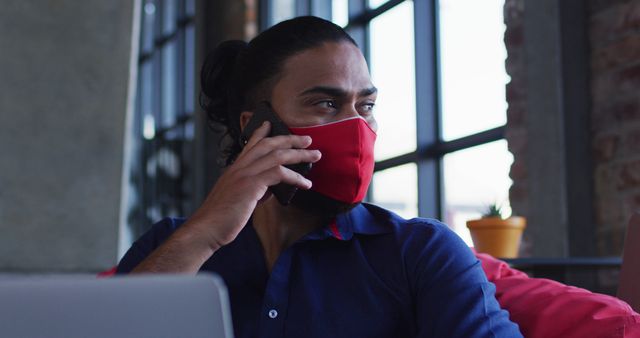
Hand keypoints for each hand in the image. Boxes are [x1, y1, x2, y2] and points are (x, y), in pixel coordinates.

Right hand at [185, 121, 321, 249]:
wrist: (207, 228)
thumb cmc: (221, 219)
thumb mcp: (239, 200)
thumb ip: (255, 191)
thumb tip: (270, 190)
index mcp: (234, 169)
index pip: (249, 144)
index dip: (260, 132)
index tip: (270, 123)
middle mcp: (239, 167)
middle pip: (268, 144)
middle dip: (290, 139)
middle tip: (307, 139)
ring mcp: (244, 174)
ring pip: (276, 155)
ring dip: (299, 154)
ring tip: (314, 155)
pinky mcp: (251, 185)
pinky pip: (278, 174)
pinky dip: (295, 177)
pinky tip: (305, 184)